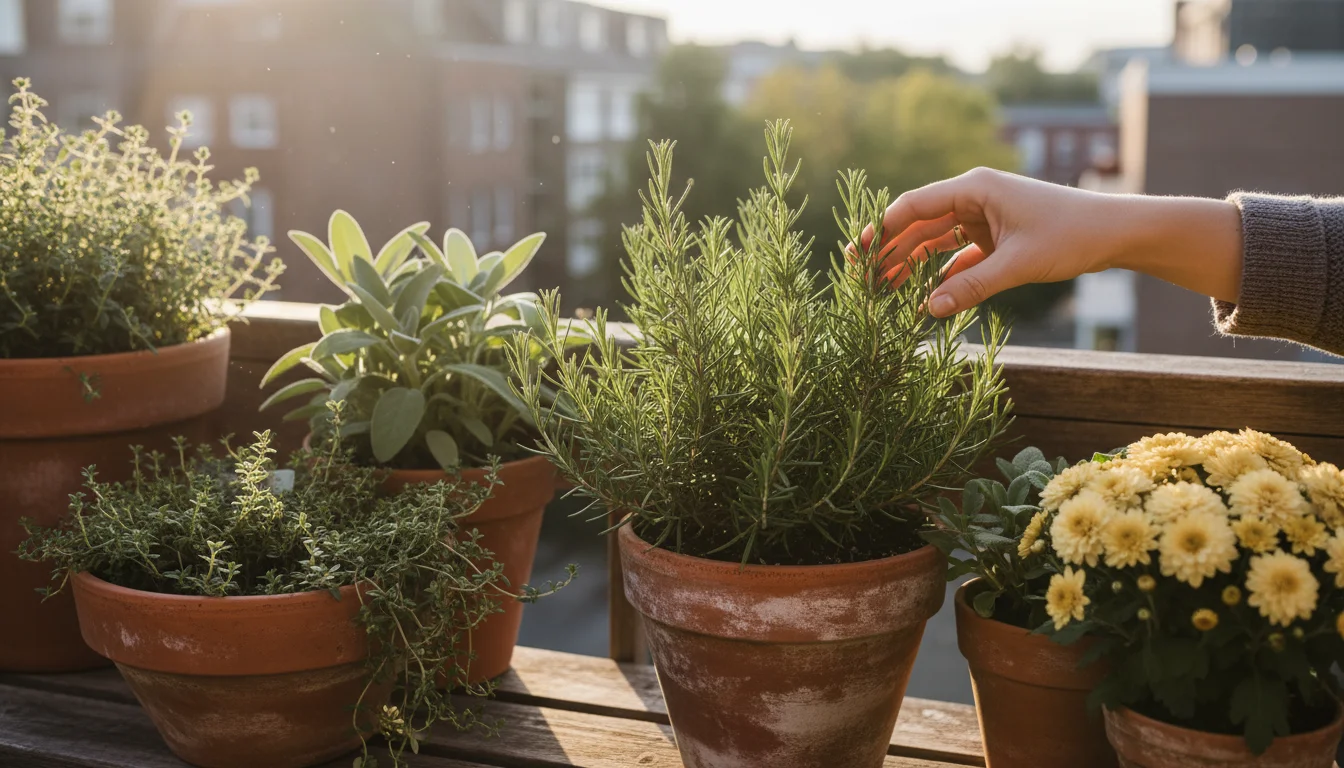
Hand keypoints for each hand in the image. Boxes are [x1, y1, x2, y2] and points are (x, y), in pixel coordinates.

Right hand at [871, 168, 1243, 316]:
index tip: (858, 254)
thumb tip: (929, 311)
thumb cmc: (1071, 236)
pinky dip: (943, 274)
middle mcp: (974, 197)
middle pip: (918, 223)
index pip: (914, 206)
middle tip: (859, 276)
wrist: (1116, 233)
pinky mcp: (996, 236)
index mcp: (974, 188)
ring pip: (935, 240)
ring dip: (912, 263)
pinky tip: (927, 296)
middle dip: (890, 249)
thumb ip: (972, 286)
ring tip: (884, 289)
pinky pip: (958, 254)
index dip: (882, 229)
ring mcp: (984, 217)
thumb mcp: (1018, 264)